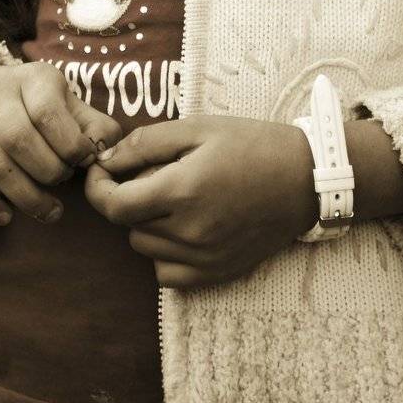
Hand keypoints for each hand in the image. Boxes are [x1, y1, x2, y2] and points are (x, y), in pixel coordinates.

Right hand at [0, 61, 122, 226]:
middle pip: (21, 141)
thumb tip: (108, 154)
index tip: (81, 162)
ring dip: (26, 198)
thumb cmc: (28, 104)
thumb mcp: (62, 101)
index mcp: (31, 78)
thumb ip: (90, 124)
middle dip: (49, 173)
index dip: (70, 146)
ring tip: (48, 211)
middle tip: (61, 182)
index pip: (49, 114)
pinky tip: (7, 217)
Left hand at [83, 115, 317, 287]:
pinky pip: (167, 274)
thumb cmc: (250, 144)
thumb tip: (106, 160)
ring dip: (146, 223)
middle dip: (128, 197)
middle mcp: (189, 233)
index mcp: (182, 191)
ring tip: (175, 196)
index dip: (98, 187)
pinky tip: (184, 226)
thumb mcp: (197, 128)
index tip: (102, 170)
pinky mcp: (216, 274)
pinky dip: (164, 252)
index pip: (112, 206)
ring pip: (145, 248)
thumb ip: (145, 143)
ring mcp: (204, 259)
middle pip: (128, 225)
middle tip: (153, 172)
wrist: (304, 179)